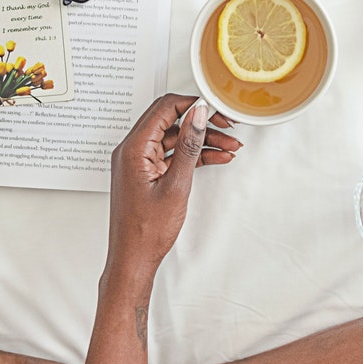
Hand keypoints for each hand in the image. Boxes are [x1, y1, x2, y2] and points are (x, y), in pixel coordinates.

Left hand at [106, 94, 238, 277]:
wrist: (134, 259)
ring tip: (230, 146)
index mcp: (133, 148)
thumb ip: (188, 146)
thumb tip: (197, 116)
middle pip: (170, 120)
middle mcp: (132, 150)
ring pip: (174, 138)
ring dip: (201, 140)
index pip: (165, 108)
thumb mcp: (176, 185)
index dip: (193, 105)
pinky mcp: (146, 173)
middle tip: (227, 127)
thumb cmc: (146, 231)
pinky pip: (172, 155)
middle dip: (201, 122)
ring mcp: (139, 162)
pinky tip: (216, 157)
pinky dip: (193, 155)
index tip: (216, 110)